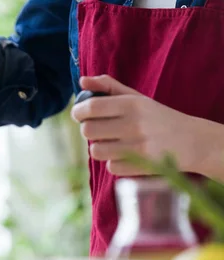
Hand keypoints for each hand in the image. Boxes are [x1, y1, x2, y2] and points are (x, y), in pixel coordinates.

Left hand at [71, 75, 199, 175]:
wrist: (191, 141)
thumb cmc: (156, 117)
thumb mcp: (136, 98)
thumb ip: (108, 87)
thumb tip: (82, 81)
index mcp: (132, 105)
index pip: (91, 107)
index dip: (78, 112)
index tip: (80, 114)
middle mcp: (134, 125)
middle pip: (88, 131)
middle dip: (89, 130)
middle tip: (99, 129)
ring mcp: (137, 148)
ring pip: (96, 151)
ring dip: (100, 147)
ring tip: (113, 142)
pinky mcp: (140, 167)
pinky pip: (110, 167)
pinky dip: (115, 162)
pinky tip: (127, 155)